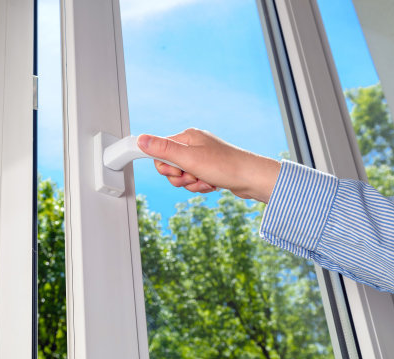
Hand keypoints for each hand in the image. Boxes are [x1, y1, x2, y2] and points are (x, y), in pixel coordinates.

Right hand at [137, 128, 280, 202]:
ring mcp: (203, 157)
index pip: (160, 151)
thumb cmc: (225, 166)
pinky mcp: (210, 169)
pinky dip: (201, 186)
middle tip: (192, 177)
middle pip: (170, 165)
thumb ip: (163, 150)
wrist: (252, 179)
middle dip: (179, 177)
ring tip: (206, 182)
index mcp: (187, 137)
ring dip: (191, 184)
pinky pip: (195, 180)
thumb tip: (141, 139)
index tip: (176, 171)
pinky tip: (212, 185)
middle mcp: (195, 144)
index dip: (165, 166)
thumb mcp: (188, 159)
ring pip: (182, 176)